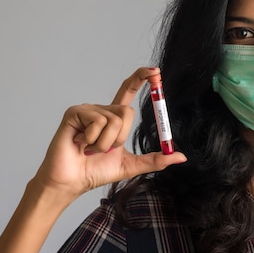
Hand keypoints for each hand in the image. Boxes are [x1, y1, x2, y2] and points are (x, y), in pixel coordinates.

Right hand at [30, 67, 186, 205]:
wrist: (72, 182)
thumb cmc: (95, 171)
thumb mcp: (131, 165)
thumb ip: (156, 160)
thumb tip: (181, 157)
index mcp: (113, 118)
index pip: (128, 91)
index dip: (141, 78)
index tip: (155, 71)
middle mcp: (101, 110)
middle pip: (126, 112)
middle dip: (119, 138)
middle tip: (103, 150)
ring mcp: (87, 109)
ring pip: (113, 120)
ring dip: (104, 143)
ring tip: (89, 148)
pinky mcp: (75, 113)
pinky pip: (98, 121)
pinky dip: (92, 139)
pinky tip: (79, 144)